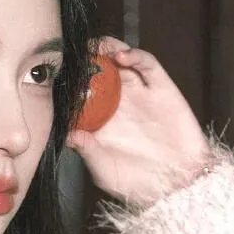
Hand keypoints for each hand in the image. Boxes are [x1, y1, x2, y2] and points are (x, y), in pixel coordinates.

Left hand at [66, 36, 211, 204]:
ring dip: (107, 48)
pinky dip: (134, 55)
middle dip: (85, 58)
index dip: (68, 82)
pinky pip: (147, 64)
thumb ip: (88, 151)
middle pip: (98, 71)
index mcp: (99, 120)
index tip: (54, 74)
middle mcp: (117, 103)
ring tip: (95, 47)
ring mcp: (139, 93)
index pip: (79, 93)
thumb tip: (68, 135)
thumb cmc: (138, 184)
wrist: (179, 185)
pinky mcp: (161, 88)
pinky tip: (121, 57)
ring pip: (121, 60)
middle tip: (72, 51)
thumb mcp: (105, 170)